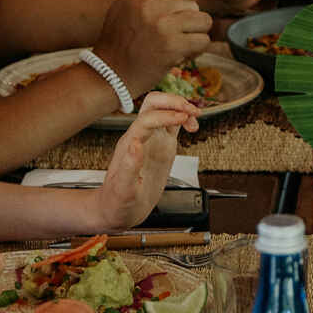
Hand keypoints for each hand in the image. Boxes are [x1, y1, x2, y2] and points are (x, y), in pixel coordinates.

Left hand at [89, 90, 201, 230]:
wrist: (116, 210)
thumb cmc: (116, 202)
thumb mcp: (122, 190)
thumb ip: (129, 167)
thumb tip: (136, 143)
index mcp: (130, 144)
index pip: (148, 118)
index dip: (167, 115)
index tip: (184, 119)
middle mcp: (141, 136)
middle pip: (154, 103)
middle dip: (174, 102)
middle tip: (191, 112)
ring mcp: (151, 139)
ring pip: (164, 109)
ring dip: (181, 107)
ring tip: (195, 118)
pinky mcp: (161, 145)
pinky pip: (173, 124)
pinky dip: (185, 119)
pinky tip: (193, 127)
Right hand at [92, 0, 213, 97]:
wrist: (108, 76)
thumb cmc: (121, 36)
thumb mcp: (131, 0)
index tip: (176, 9)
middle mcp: (150, 4)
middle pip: (194, 3)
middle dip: (187, 20)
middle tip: (166, 34)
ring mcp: (161, 25)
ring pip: (203, 20)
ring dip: (193, 35)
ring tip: (172, 43)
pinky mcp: (171, 46)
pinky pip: (203, 40)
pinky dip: (194, 50)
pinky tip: (177, 55)